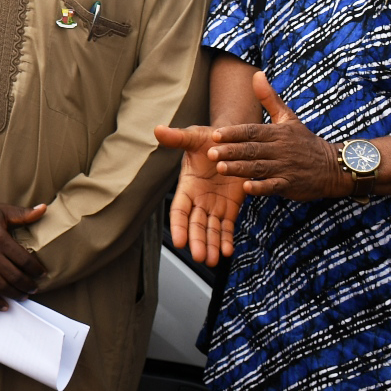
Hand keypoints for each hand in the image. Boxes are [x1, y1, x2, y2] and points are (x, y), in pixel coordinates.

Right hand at [0, 202, 47, 320]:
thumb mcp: (1, 211)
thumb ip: (23, 214)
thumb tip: (44, 209)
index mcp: (0, 239)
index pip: (24, 260)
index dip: (36, 269)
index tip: (42, 273)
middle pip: (15, 276)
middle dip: (28, 284)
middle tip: (34, 288)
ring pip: (1, 286)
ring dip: (15, 294)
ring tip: (23, 296)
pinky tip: (4, 305)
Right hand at [154, 123, 245, 265]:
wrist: (232, 142)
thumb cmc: (209, 139)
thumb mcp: (194, 137)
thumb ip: (177, 138)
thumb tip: (158, 130)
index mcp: (187, 186)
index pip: (179, 209)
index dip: (178, 225)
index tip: (179, 241)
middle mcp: (199, 199)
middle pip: (195, 224)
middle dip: (197, 241)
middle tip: (200, 257)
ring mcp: (214, 205)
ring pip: (211, 230)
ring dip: (211, 245)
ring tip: (212, 260)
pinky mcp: (230, 208)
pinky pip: (227, 227)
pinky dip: (227, 239)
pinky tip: (227, 251)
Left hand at [203, 70, 348, 201]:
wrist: (333, 166)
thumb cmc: (304, 141)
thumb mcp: (289, 117)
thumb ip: (269, 98)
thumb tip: (256, 74)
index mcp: (278, 132)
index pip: (252, 131)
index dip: (234, 133)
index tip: (215, 135)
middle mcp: (280, 149)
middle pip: (252, 149)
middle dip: (231, 151)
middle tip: (211, 153)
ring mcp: (286, 167)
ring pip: (259, 168)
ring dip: (240, 169)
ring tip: (221, 169)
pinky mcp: (291, 185)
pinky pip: (274, 186)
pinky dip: (261, 187)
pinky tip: (246, 188)